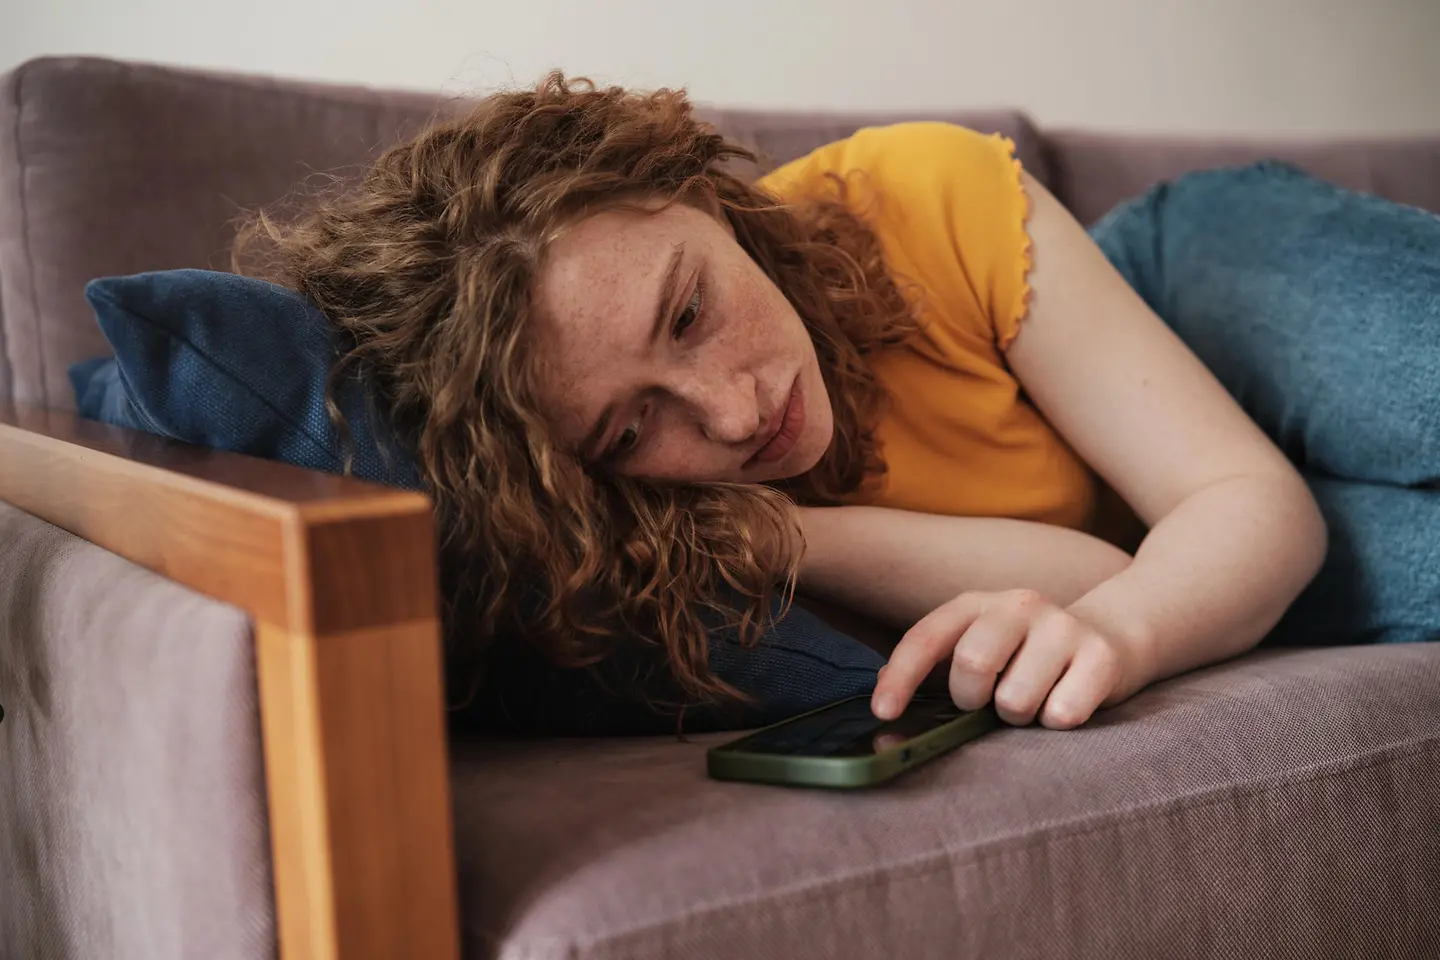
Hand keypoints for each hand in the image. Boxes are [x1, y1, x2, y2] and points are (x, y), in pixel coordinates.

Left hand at [871, 589, 1140, 729]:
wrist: (1113, 635)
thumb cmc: (1028, 657)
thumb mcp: (980, 650)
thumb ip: (935, 674)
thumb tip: (885, 704)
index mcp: (977, 603)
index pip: (927, 637)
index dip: (900, 677)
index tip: (884, 713)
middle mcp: (1019, 604)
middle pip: (972, 664)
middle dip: (972, 699)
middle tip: (988, 702)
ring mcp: (1063, 626)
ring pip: (1016, 700)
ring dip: (1018, 716)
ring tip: (1033, 699)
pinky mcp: (1102, 655)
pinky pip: (1062, 714)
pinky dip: (1057, 722)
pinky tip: (1066, 700)